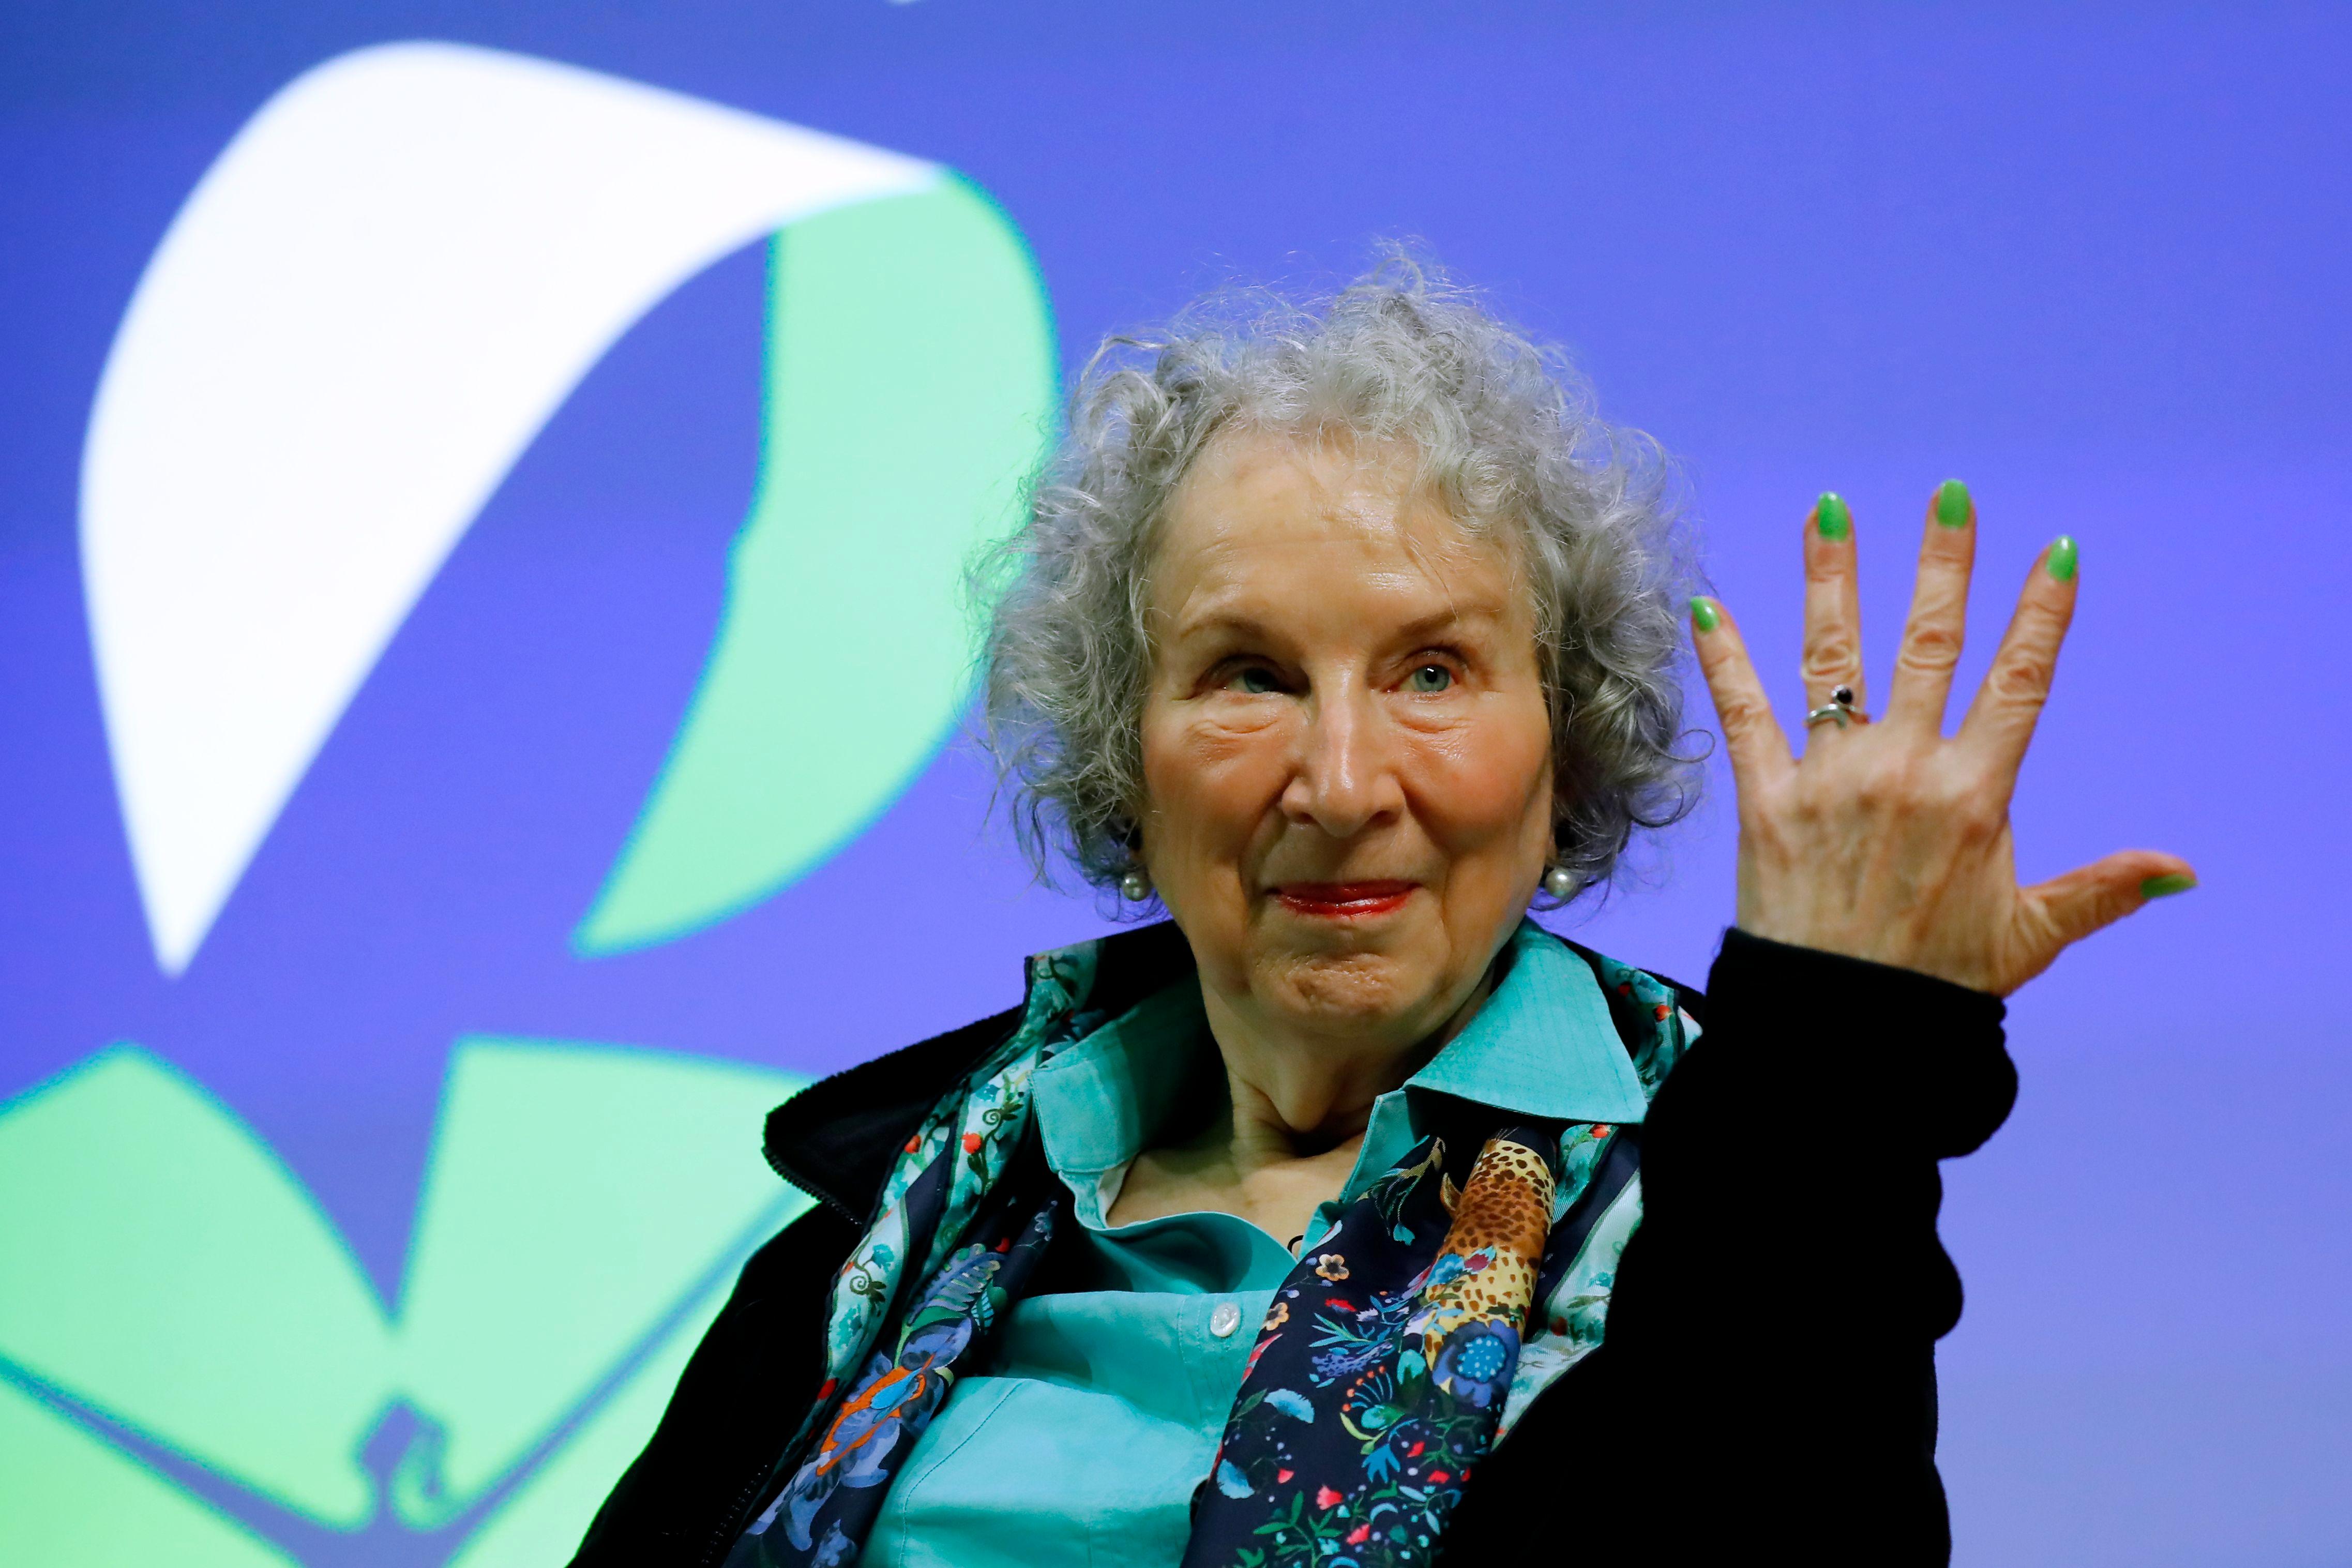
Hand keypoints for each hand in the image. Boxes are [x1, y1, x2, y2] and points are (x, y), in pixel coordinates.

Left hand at [1690, 481, 2193, 996]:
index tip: (2056, 554)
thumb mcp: (2029, 935)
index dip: (2040, 616)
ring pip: (1835, 659)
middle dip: (1942, 566)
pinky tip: (1702, 605)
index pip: (2018, 683)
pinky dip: (1722, 659)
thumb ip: (2101, 890)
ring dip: (1832, 580)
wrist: (1843, 1032)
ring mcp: (1831, 780)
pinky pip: (1744, 716)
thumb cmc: (1935, 986)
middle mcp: (1904, 772)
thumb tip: (2179, 870)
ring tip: (1830, 512)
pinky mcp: (1766, 802)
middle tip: (1950, 497)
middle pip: (1928, 646)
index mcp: (1974, 796)